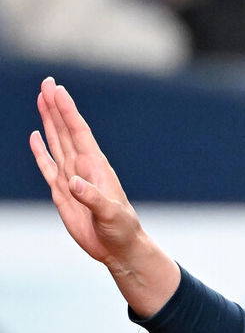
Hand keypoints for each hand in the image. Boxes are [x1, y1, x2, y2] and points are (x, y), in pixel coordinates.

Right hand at [31, 77, 143, 267]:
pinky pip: (48, 167)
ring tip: (42, 100)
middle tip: (46, 83)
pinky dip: (40, 152)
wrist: (119, 249)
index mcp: (96, 168)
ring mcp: (72, 179)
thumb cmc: (121, 230)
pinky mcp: (63, 193)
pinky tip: (35, 137)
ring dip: (49, 122)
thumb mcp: (110, 214)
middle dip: (56, 108)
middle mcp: (83, 168)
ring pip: (57, 143)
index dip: (68, 111)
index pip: (79, 133)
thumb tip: (73, 182)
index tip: (57, 90)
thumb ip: (92, 198)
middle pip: (66, 131)